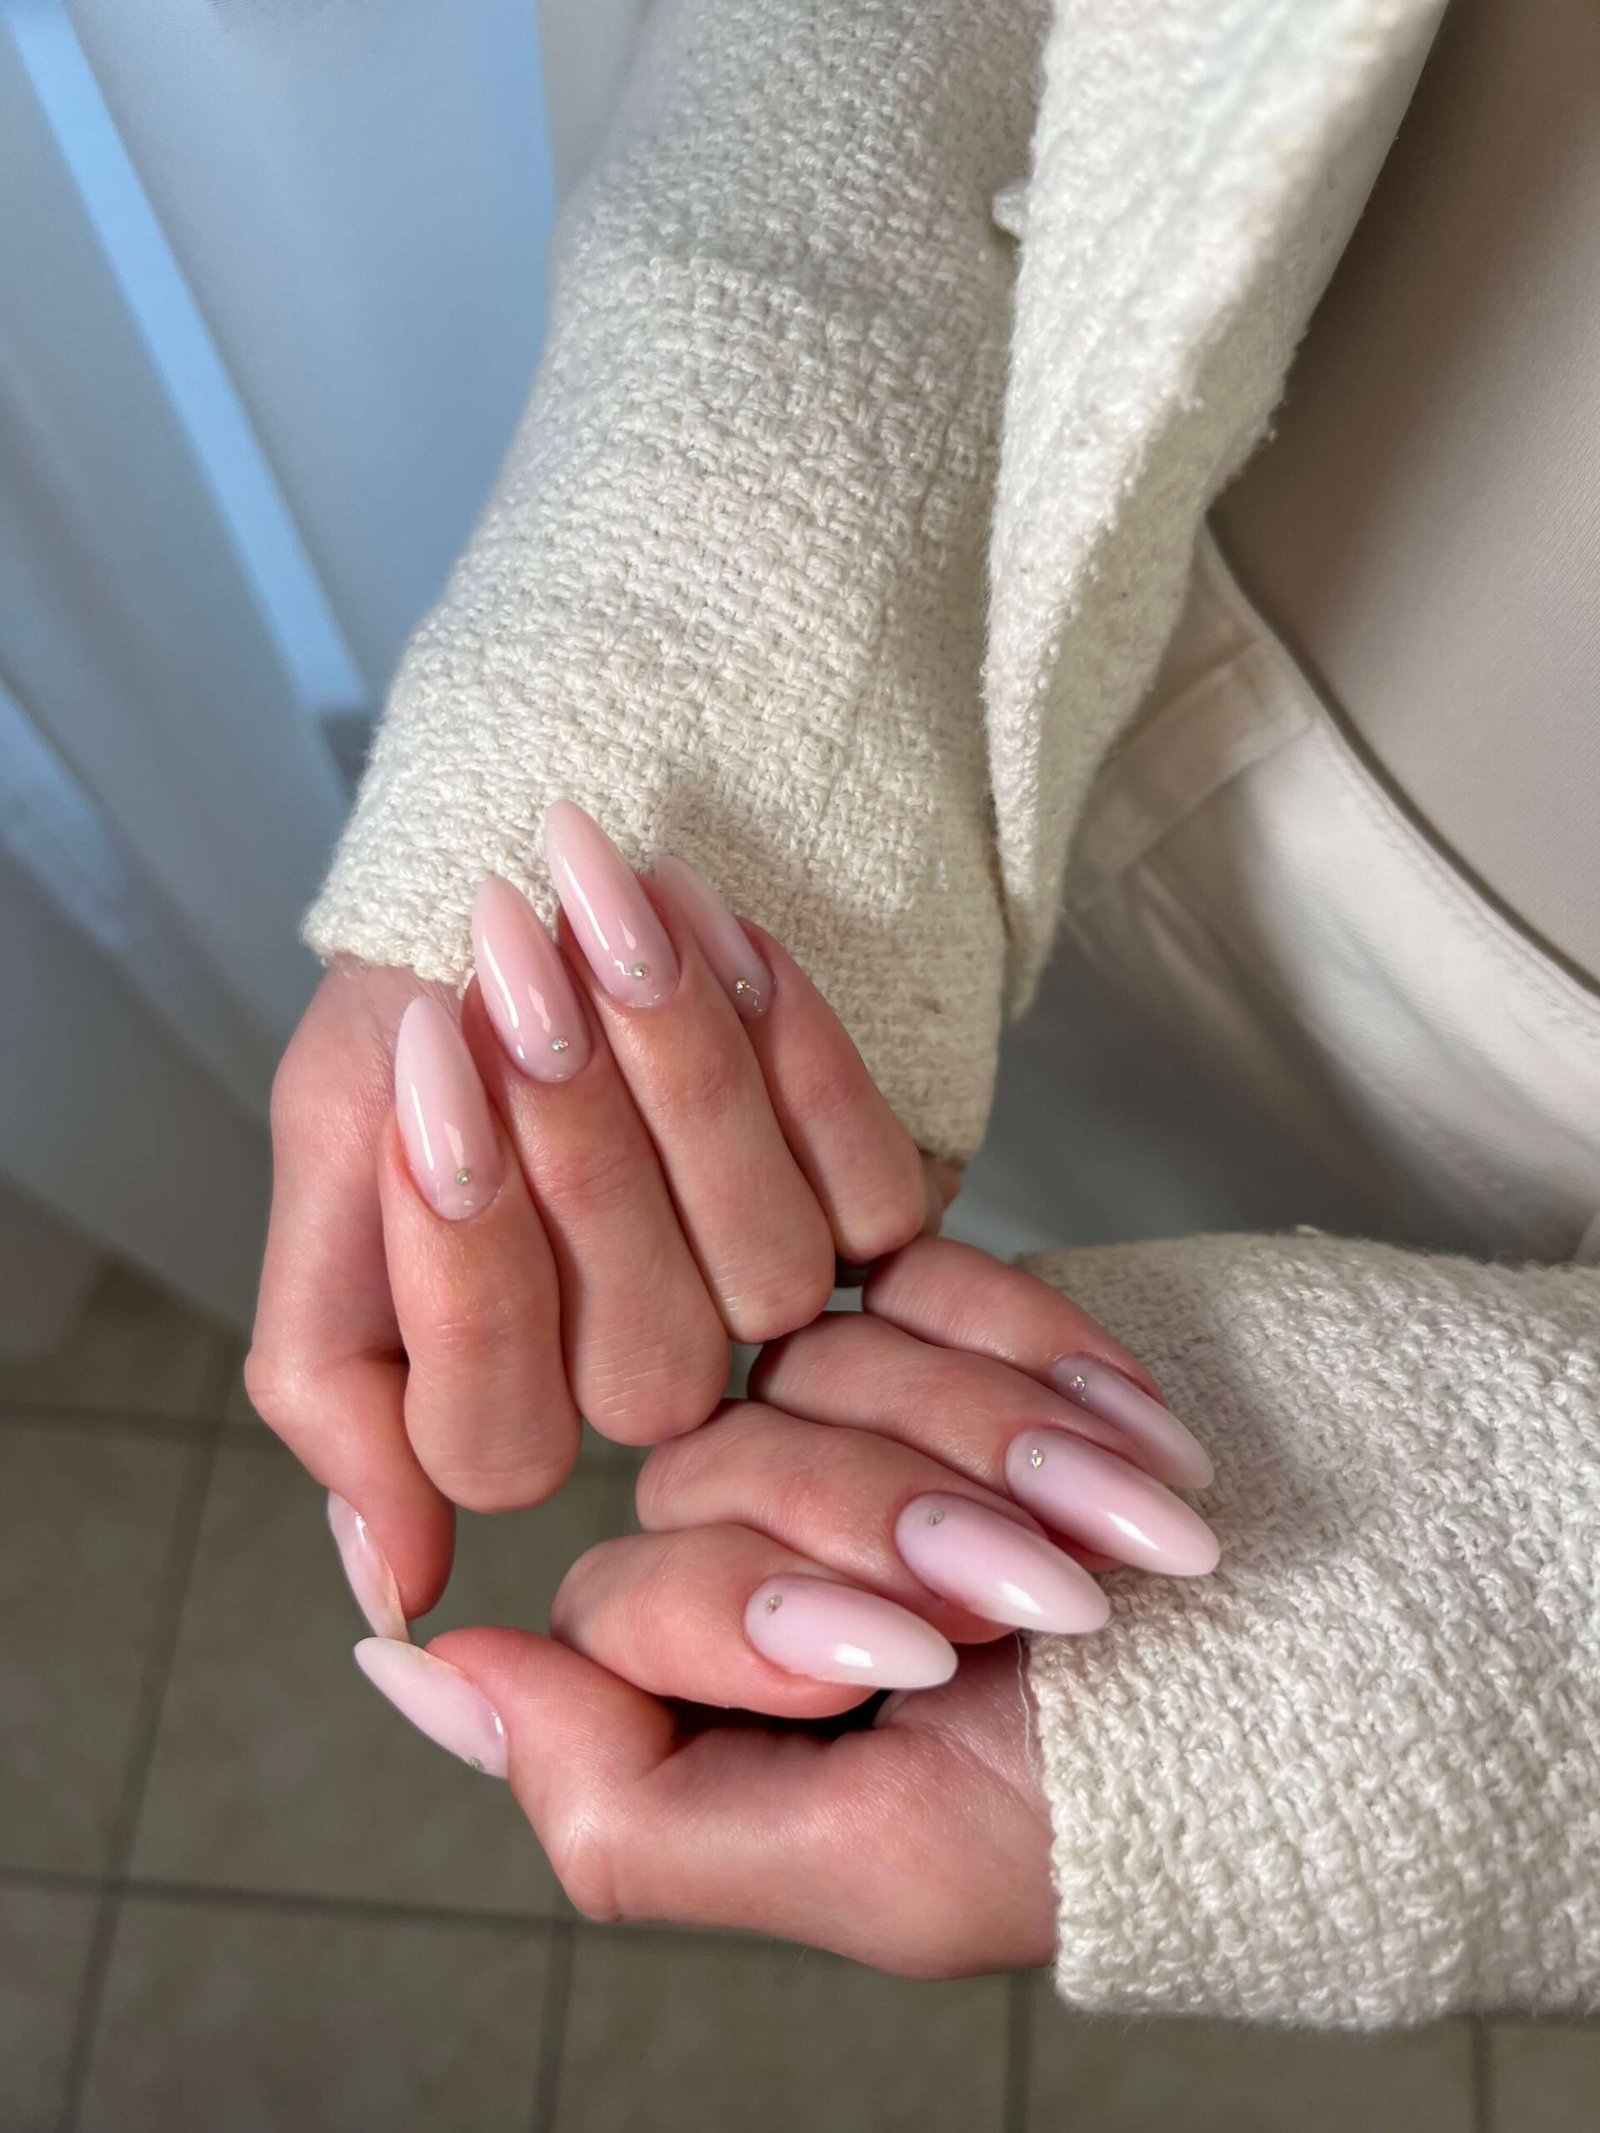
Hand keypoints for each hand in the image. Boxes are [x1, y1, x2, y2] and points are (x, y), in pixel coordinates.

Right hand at [248, 804, 945, 1627]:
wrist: (523, 889)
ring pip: (770, 1270)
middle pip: (649, 1355)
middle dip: (578, 1141)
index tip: (414, 1064)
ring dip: (688, 1078)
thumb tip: (390, 1593)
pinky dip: (796, 1049)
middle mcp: (655, 1383)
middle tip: (513, 955)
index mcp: (511, 1410)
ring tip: (607, 906)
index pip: (496, 1436)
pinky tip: (714, 928)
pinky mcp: (881, 1215)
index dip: (461, 1259)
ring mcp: (776, 1310)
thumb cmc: (411, 1028)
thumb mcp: (329, 1173)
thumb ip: (331, 1381)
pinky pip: (870, 1183)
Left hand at [350, 1239, 1218, 1973]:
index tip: (914, 1659)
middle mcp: (760, 1531)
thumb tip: (412, 1670)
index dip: (766, 1614)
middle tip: (1049, 1599)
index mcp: (706, 1671)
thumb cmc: (1091, 1818)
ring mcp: (854, 1414)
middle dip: (901, 1531)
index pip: (635, 1587)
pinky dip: (1026, 1346)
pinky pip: (922, 1274)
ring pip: (821, 1359)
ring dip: (989, 1452)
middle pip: (727, 1459)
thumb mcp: (862, 1872)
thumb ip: (618, 1802)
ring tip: (1130, 1526)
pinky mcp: (947, 1319)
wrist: (1307, 1697)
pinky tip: (1127, 1426)